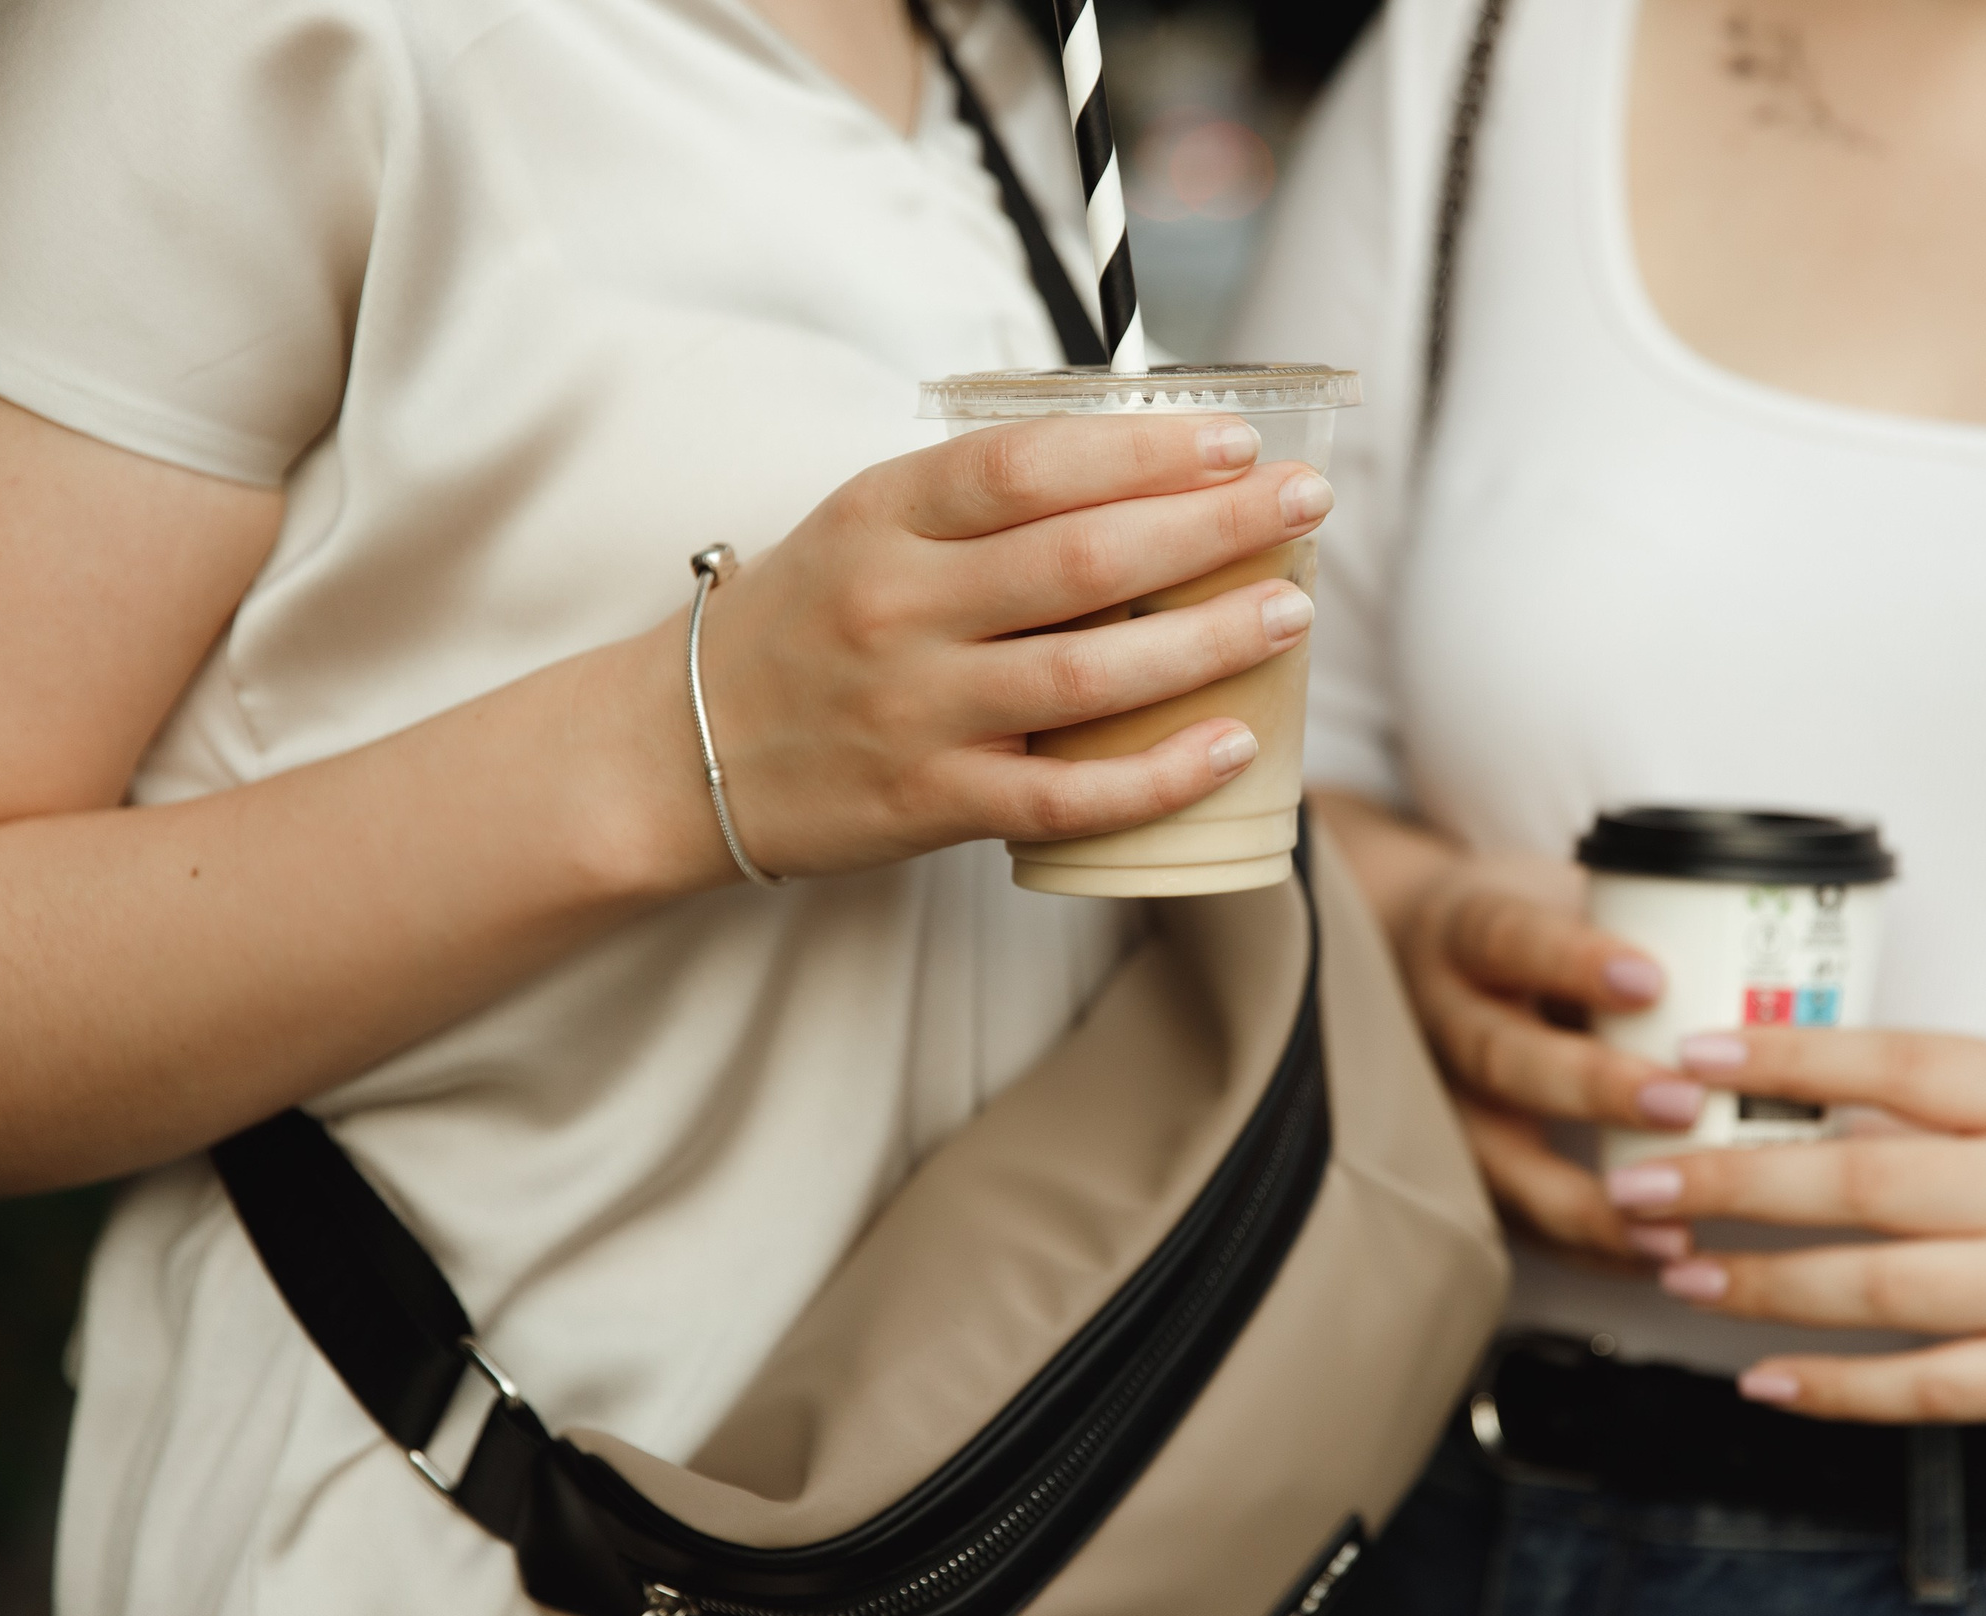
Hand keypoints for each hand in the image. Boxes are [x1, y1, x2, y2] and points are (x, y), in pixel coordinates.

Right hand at [628, 413, 1332, 882]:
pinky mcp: (931, 804)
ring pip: (1087, 676)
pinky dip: (1156, 775)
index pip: (1029, 466)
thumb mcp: (868, 525)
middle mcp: (899, 607)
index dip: (1143, 450)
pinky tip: (1232, 744)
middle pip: (1081, 559)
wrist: (681, 750)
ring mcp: (915, 711)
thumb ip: (981, 499)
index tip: (1237, 442)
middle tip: (1304, 506)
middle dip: (1211, 527)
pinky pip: (1065, 799)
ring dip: (1206, 641)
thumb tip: (1147, 463)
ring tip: (1290, 611)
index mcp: (884, 516)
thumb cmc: (810, 622)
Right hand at [1393, 854, 1709, 1266]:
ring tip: (1672, 1227)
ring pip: (1493, 1158)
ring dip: (1584, 1199)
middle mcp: (1440, 1021)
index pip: (1508, 940)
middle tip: (1683, 1103)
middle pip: (1498, 1057)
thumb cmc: (1535, 937)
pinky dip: (1585, 1246)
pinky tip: (1652, 1257)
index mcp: (1467, 934)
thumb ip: (1646, 929)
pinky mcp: (1461, 1169)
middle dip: (1591, 1087)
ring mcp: (1440, 1103)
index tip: (1651, 978)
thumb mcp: (1567, 903)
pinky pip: (1514, 1220)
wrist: (1432, 967)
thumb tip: (1800, 967)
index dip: (1571, 961)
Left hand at [1607, 1028, 1985, 1427]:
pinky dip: (1840, 1389)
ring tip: (1674, 1272)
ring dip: (1763, 1284)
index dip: (1789, 1057)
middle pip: (1865, 1182)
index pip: (1900, 1062)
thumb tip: (1788, 1094)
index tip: (1693, 1055)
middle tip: (1638, 1185)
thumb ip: (1943, 1103)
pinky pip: (1934, 1388)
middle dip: (1733, 1186)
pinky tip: (1762, 1379)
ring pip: (1883, 1289)